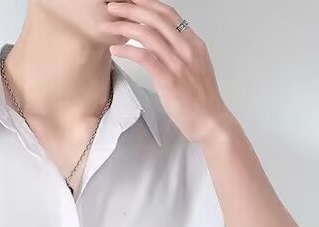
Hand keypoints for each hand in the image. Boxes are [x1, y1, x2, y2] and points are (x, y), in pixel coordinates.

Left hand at [103, 0, 234, 144]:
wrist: (211, 122)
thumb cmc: (201, 101)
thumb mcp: (195, 69)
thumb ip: (181, 55)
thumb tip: (164, 47)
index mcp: (194, 43)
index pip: (169, 14)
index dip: (148, 4)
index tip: (132, 1)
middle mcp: (187, 48)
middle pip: (156, 19)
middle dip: (131, 9)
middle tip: (113, 6)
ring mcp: (178, 63)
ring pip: (148, 34)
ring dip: (124, 27)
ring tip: (108, 26)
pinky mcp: (169, 79)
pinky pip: (144, 57)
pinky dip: (127, 50)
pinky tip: (115, 49)